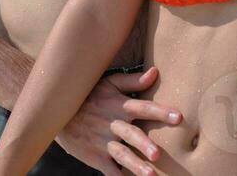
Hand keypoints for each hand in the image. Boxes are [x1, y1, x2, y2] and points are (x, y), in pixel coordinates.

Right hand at [56, 66, 181, 175]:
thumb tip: (156, 72)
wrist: (57, 112)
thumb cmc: (89, 96)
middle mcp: (112, 124)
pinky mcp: (95, 156)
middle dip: (143, 144)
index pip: (143, 107)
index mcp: (118, 105)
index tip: (179, 117)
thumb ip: (133, 81)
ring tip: (150, 175)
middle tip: (157, 154)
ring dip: (135, 165)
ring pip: (121, 155)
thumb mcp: (108, 84)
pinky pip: (109, 170)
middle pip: (130, 134)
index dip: (161, 111)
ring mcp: (103, 142)